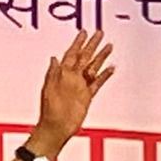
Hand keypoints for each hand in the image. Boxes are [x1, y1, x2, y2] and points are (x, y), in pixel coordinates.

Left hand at [26, 30, 115, 155]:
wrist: (56, 128)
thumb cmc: (50, 110)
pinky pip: (97, 83)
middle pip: (85, 57)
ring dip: (101, 57)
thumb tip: (54, 58)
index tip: (84, 32)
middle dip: (92, 45)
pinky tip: (111, 68)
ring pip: (94, 68)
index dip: (78, 43)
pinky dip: (104, 76)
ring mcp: (81, 86)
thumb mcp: (49, 89)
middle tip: (99, 33)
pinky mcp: (87, 97)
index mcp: (63, 74)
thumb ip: (54, 73)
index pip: (72, 54)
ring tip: (109, 46)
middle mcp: (73, 78)